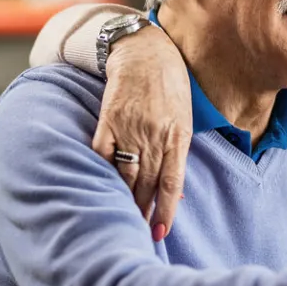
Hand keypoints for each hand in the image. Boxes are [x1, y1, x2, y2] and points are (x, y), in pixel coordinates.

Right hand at [90, 25, 192, 238]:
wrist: (145, 52)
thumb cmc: (171, 87)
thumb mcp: (184, 120)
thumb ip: (178, 154)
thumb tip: (178, 194)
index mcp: (178, 137)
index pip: (172, 183)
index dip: (166, 211)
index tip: (160, 233)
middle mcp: (154, 135)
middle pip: (147, 183)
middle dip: (143, 211)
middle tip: (138, 232)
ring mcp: (130, 128)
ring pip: (125, 173)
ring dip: (124, 198)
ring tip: (123, 218)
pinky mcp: (108, 120)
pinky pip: (102, 154)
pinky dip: (103, 174)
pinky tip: (102, 189)